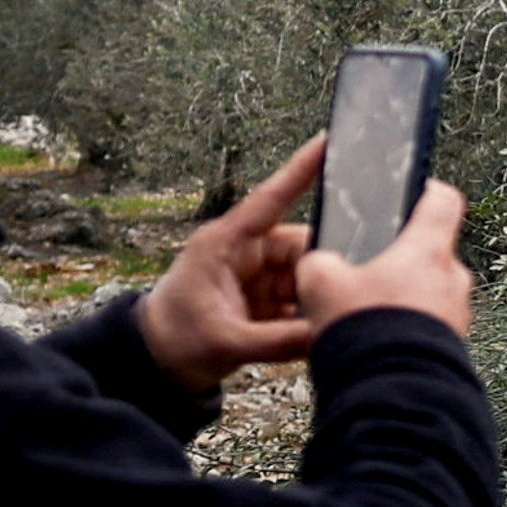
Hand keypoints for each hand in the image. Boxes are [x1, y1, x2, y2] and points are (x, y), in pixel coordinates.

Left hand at [137, 137, 326, 389]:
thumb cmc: (174, 340)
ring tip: (334, 320)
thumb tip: (325, 334)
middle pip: (303, 247)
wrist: (156, 366)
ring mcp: (259, 277)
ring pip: (307, 276)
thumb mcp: (224, 342)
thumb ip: (277, 341)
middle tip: (351, 291)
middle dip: (326, 268)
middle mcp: (247, 253)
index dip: (300, 170)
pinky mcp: (267, 300)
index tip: (327, 141)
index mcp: (226, 244)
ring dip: (320, 297)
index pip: (270, 200)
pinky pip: (302, 300)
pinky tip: (324, 332)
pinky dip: (313, 316)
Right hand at [299, 172, 473, 343]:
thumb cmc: (364, 333)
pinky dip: (409, 328)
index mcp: (428, 250)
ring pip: (430, 292)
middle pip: (431, 252)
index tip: (413, 192)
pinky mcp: (455, 347)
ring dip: (404, 297)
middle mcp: (453, 279)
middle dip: (401, 259)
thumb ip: (320, 261)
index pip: (444, 200)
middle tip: (370, 269)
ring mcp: (458, 314)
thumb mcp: (319, 282)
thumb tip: (320, 262)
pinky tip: (380, 341)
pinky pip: (431, 326)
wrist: (390, 394)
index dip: (426, 190)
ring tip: (370, 312)